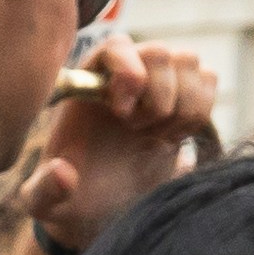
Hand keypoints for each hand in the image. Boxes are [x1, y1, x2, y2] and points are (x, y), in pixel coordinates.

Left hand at [14, 32, 222, 254]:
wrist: (106, 208)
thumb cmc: (71, 197)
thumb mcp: (45, 202)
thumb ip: (44, 190)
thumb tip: (64, 174)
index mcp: (89, 84)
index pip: (116, 46)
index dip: (127, 71)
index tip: (121, 114)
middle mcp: (125, 75)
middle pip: (159, 51)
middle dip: (158, 95)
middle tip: (140, 131)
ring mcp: (159, 84)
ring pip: (189, 61)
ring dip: (183, 102)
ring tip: (159, 136)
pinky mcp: (185, 100)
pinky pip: (209, 80)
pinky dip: (200, 109)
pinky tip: (175, 137)